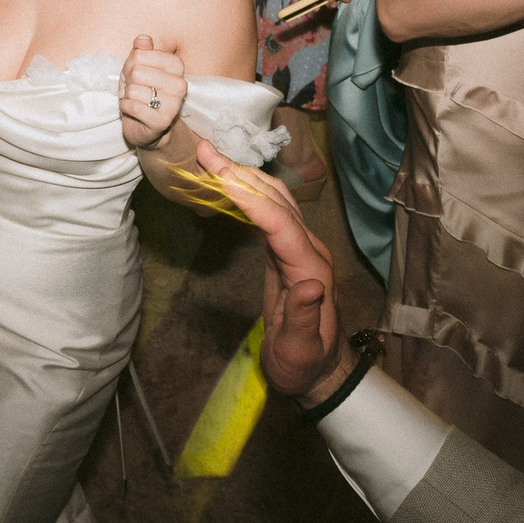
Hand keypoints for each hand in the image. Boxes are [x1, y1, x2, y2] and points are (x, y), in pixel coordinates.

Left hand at [118, 34, 188, 150]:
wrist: (146, 125)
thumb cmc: (142, 91)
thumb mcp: (138, 67)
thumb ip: (141, 51)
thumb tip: (142, 39)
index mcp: (176, 65)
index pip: (140, 54)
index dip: (130, 64)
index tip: (135, 74)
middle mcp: (180, 84)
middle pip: (137, 71)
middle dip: (128, 81)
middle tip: (134, 89)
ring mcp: (174, 104)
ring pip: (134, 90)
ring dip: (127, 96)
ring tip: (136, 100)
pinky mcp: (163, 121)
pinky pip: (133, 107)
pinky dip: (126, 108)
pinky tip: (133, 111)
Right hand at [200, 140, 352, 403]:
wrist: (319, 371)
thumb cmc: (304, 365)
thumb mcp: (301, 350)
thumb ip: (304, 318)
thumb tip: (311, 285)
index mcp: (310, 269)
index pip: (279, 222)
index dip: (250, 196)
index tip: (220, 174)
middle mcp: (309, 250)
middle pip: (276, 200)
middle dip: (241, 173)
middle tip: (204, 151)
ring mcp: (300, 248)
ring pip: (275, 200)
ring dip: (244, 176)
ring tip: (210, 158)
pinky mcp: (288, 251)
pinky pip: (269, 212)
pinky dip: (247, 192)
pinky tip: (227, 184)